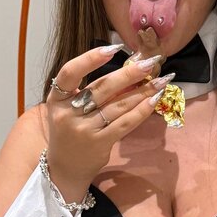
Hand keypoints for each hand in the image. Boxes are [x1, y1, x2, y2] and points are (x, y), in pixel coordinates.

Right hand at [45, 44, 168, 192]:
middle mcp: (67, 113)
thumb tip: (129, 68)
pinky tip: (154, 100)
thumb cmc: (69, 130)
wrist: (64, 168)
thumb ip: (88, 90)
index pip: (69, 73)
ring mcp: (83, 130)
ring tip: (160, 80)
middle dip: (129, 73)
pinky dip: (141, 110)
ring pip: (117, 105)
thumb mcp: (68, 108)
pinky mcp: (99, 143)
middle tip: (150, 62)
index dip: (90, 59)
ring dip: (142, 91)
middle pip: (101, 88)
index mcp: (56, 99)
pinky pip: (124, 123)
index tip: (114, 48)